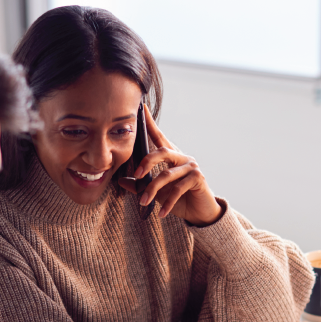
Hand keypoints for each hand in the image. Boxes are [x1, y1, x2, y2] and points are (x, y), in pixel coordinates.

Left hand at [118, 106, 220, 224]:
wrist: (199, 213)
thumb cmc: (178, 199)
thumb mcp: (157, 192)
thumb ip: (140, 186)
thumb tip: (121, 181)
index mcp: (171, 156)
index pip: (158, 136)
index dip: (149, 122)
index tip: (141, 108)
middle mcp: (182, 157)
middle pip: (161, 152)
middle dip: (146, 162)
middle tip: (136, 175)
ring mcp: (191, 166)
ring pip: (167, 174)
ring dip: (153, 190)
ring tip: (144, 202)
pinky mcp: (198, 178)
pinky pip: (178, 189)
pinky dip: (167, 203)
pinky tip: (161, 213)